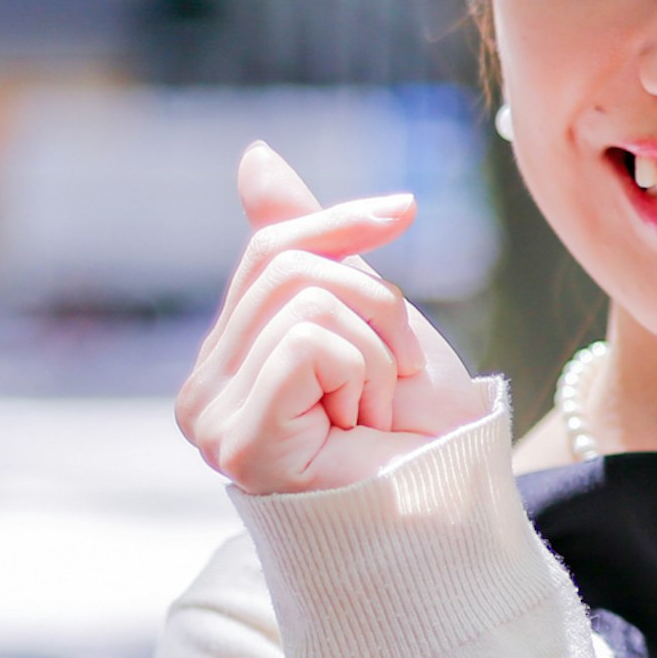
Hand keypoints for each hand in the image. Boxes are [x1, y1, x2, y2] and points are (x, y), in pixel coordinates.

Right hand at [176, 142, 492, 495]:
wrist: (456, 504)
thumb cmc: (413, 426)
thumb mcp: (364, 311)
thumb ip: (305, 241)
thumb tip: (254, 153)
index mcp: (224, 362)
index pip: (270, 248)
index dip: (343, 225)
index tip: (405, 209)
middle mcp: (200, 394)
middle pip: (288, 265)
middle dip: (373, 307)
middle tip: (392, 379)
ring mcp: (211, 421)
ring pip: (306, 300)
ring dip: (376, 351)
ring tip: (375, 412)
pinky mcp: (239, 440)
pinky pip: (307, 342)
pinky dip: (362, 374)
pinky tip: (363, 428)